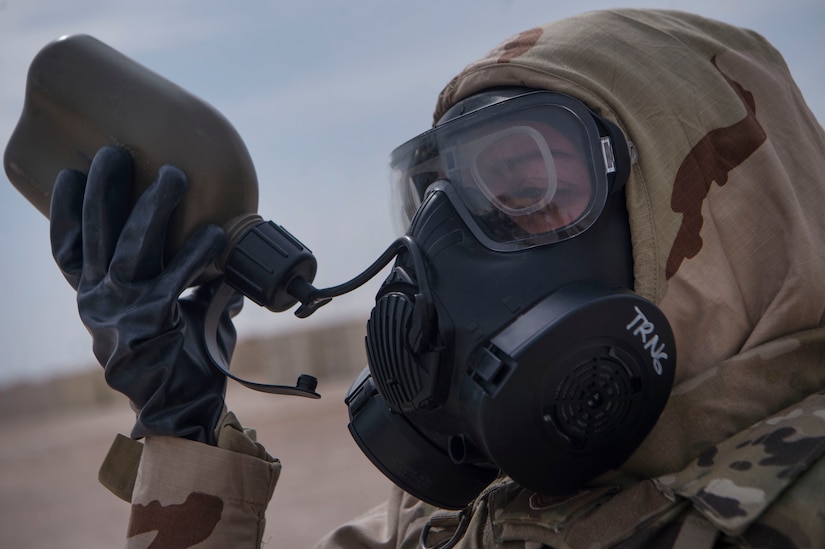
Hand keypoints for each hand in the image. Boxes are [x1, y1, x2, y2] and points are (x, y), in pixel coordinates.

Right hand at [49, 146, 241, 443]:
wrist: (178, 412)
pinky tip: (214, 232)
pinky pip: (175, 279)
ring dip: (153, 208)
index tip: (69, 173)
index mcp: (95, 300)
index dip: (65, 210)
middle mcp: (98, 303)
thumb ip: (187, 286)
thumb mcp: (169, 317)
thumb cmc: (177, 362)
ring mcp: (121, 314)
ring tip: (173, 175)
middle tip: (113, 151)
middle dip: (103, 190)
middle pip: (94, 236)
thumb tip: (223, 264)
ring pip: (131, 249)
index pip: (68, 249)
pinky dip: (196, 254)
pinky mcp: (152, 325)